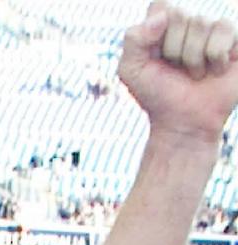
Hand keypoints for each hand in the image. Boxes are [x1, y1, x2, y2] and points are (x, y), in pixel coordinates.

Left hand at [119, 1, 237, 141]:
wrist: (184, 121)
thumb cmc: (157, 94)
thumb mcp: (130, 69)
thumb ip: (134, 38)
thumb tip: (162, 16)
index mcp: (162, 24)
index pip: (160, 5)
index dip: (155, 30)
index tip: (154, 53)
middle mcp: (189, 22)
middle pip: (180, 14)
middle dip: (173, 48)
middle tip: (176, 68)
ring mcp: (214, 29)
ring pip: (202, 23)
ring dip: (194, 57)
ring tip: (195, 72)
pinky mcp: (236, 39)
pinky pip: (225, 30)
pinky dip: (216, 56)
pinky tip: (215, 69)